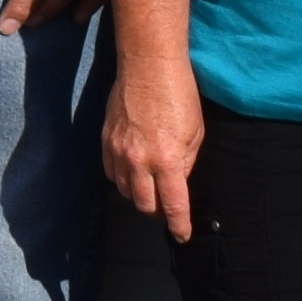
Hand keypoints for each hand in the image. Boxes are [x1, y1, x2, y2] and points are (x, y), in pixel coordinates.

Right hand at [100, 54, 202, 240]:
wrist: (148, 65)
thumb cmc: (179, 94)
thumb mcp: (195, 132)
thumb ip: (186, 162)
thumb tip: (178, 182)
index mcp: (167, 159)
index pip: (172, 205)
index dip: (179, 225)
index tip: (182, 235)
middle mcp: (140, 160)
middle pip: (144, 205)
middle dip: (158, 213)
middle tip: (167, 209)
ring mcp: (119, 151)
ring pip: (126, 192)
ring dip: (140, 197)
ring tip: (151, 192)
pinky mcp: (106, 141)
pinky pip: (112, 173)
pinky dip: (123, 180)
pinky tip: (133, 174)